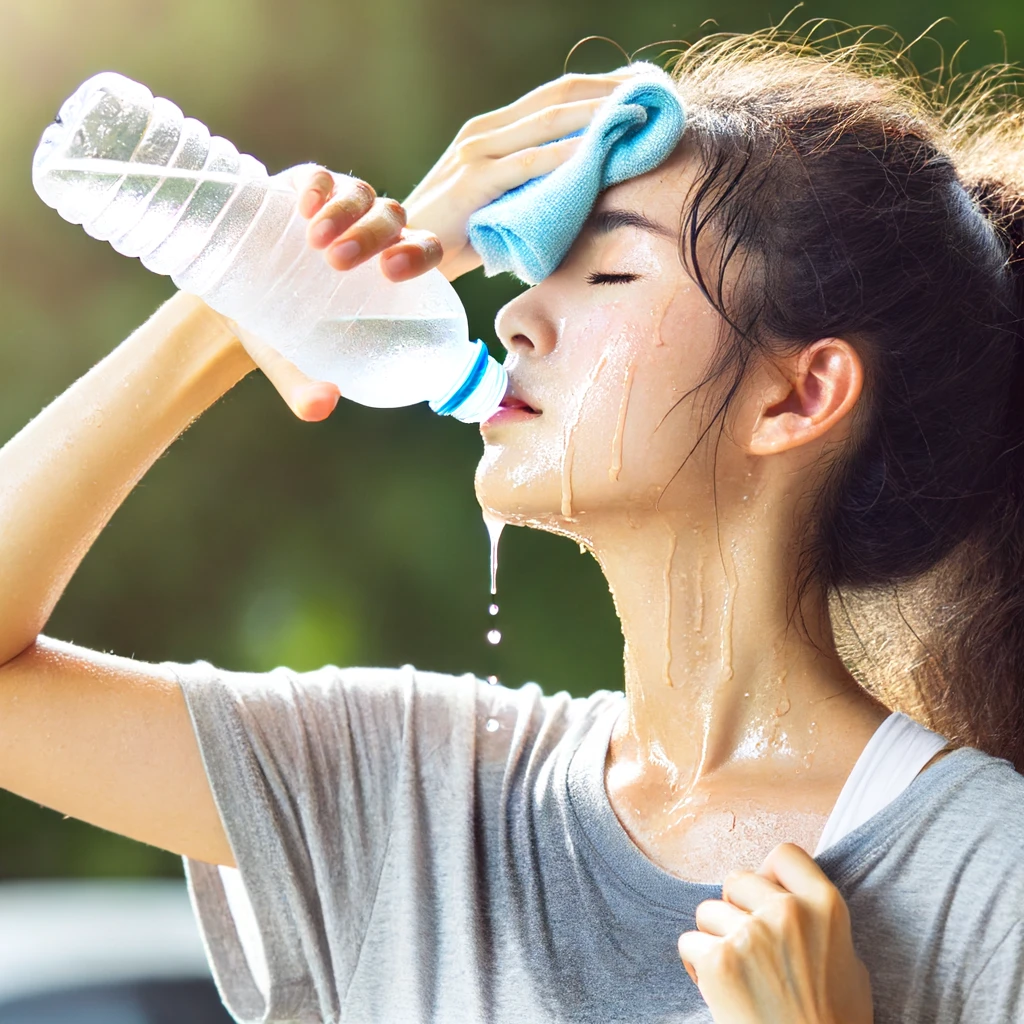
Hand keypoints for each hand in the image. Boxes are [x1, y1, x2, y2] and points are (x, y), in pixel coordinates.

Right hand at [222, 168, 444, 422]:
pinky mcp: (303, 188)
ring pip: (363, 195)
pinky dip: (319, 186)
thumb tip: (321, 408)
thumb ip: (305, 387)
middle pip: (394, 220)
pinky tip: (304, 205)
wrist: (225, 299)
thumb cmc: (275, 332)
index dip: (419, 255)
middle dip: (376, 236)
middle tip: (342, 262)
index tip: (394, 272)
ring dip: (348, 212)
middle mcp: (369, 234)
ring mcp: (338, 206)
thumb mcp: (289, 362)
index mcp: (384, 273)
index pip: (423, 252)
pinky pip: (322, 176)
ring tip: (317, 241)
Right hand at [399, 70, 635, 280]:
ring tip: (639, 115)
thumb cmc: (454, 236)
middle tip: (653, 94)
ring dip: (598, 116)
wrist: (404, 254)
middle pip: (558, 97)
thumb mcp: (498, 200)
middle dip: (609, 92)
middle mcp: (485, 132)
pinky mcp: (474, 183)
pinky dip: (568, 155)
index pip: (554, 96)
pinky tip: (599, 152)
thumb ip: (528, 186)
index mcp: (491, 130)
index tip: (639, 91)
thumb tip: (575, 189)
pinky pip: (530, 164)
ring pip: (550, 122)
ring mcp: (477, 154)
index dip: (599, 87)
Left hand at [677, 843, 872, 1023]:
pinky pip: (689, 943)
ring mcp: (750, 934)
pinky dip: (697, 966)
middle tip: (749, 947)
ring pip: (708, 911)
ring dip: (715, 938)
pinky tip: (720, 990)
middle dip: (736, 909)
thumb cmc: (834, 1023)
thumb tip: (792, 898)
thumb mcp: (850, 965)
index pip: (784, 854)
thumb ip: (819, 923)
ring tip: (737, 974)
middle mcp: (787, 911)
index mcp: (825, 906)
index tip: (765, 896)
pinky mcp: (719, 961)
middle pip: (736, 879)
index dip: (769, 874)